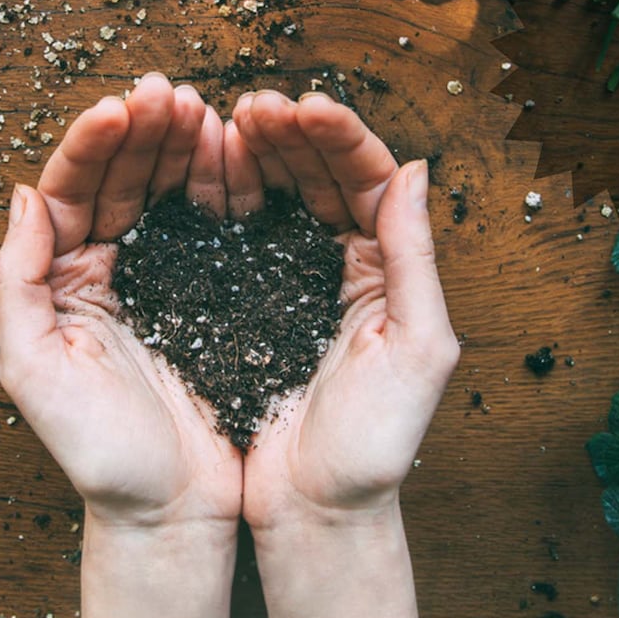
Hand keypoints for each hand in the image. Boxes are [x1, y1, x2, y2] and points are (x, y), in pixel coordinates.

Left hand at [0, 74, 239, 617]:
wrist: (172, 512)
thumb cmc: (100, 455)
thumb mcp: (34, 371)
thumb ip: (16, 281)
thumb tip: (21, 194)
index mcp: (57, 282)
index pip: (69, 191)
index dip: (94, 144)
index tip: (124, 108)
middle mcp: (100, 270)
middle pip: (116, 178)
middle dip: (142, 130)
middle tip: (171, 92)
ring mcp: (154, 278)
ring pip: (160, 191)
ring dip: (178, 146)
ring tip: (202, 110)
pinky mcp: (205, 294)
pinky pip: (206, 225)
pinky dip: (217, 185)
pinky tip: (231, 153)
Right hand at [231, 90, 459, 617]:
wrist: (315, 513)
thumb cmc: (375, 446)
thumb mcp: (417, 350)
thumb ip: (418, 258)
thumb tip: (417, 169)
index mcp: (390, 269)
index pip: (369, 180)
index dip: (338, 138)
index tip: (303, 107)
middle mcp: (344, 265)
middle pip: (318, 176)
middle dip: (288, 133)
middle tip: (254, 104)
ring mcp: (290, 280)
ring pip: (274, 195)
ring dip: (251, 153)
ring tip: (221, 120)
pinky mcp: (242, 303)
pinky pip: (233, 234)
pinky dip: (219, 196)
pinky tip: (200, 169)